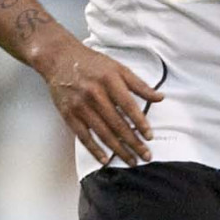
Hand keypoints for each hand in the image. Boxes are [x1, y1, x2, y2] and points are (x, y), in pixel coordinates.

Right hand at [28, 25, 163, 166]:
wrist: (60, 59)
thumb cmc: (91, 63)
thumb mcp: (118, 68)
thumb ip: (139, 84)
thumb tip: (160, 97)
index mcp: (109, 81)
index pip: (128, 106)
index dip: (140, 123)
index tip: (149, 136)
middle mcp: (95, 94)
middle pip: (117, 123)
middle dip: (133, 142)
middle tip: (145, 155)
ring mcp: (81, 106)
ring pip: (103, 133)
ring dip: (118, 150)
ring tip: (131, 160)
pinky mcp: (69, 115)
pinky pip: (83, 136)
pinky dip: (95, 150)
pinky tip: (105, 159)